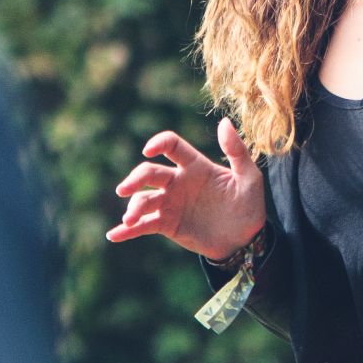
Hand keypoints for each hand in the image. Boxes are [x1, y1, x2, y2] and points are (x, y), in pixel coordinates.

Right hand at [107, 117, 266, 261]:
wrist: (245, 241)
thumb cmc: (249, 205)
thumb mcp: (249, 179)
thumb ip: (237, 151)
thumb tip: (224, 122)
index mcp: (195, 166)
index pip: (172, 146)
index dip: (158, 143)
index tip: (148, 150)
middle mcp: (178, 182)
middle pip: (149, 173)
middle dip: (134, 179)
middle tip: (123, 190)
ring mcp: (170, 203)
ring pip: (143, 200)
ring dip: (133, 209)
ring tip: (130, 220)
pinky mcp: (167, 224)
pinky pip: (144, 225)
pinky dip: (127, 231)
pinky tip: (114, 235)